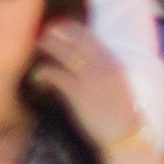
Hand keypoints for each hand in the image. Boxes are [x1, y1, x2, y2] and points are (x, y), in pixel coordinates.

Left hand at [27, 18, 155, 151]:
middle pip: (73, 37)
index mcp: (112, 61)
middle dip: (55, 32)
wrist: (126, 135)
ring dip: (47, 46)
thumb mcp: (118, 83)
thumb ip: (103, 68)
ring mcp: (89, 78)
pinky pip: (55, 74)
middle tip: (43, 35)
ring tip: (37, 48)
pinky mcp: (78, 93)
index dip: (70, 28)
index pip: (88, 35)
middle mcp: (101, 65)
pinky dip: (43, 72)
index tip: (58, 27)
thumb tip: (84, 59)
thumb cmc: (121, 113)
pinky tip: (38, 78)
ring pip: (62, 51)